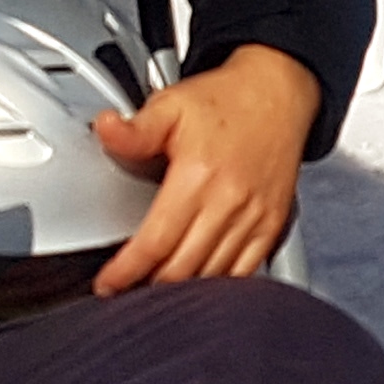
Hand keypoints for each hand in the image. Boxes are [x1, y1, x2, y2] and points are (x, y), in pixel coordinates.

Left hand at [89, 45, 319, 292]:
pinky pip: (244, 273)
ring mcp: (254, 218)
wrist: (278, 92)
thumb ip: (136, 128)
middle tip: (126, 291)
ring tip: (155, 289)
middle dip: (148, 287)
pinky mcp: (273, 225)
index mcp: (199, 176)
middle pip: (182, 269)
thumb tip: (104, 129)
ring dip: (182, 290)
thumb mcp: (172, 104)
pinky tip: (198, 283)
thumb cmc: (227, 101)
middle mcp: (230, 202)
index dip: (126, 271)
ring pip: (212, 277)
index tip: (108, 284)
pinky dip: (218, 286)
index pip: (155, 242)